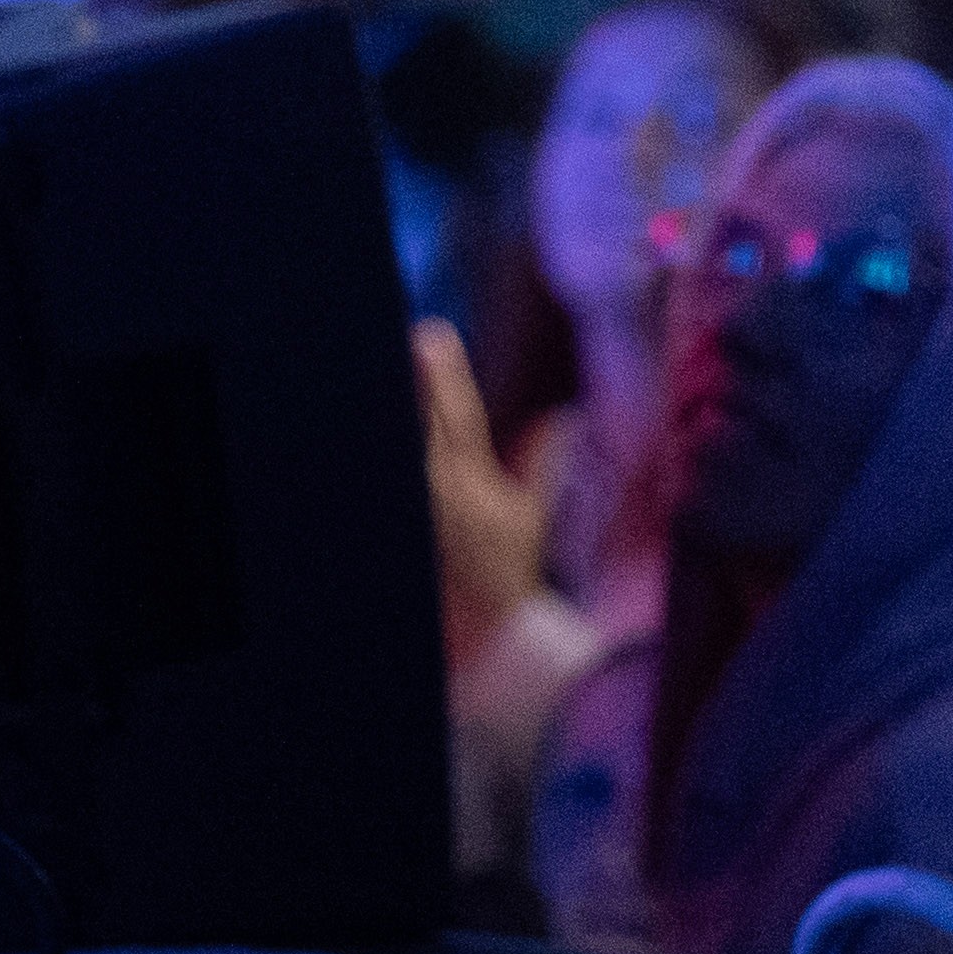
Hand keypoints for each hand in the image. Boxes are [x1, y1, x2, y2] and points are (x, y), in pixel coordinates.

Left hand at [413, 319, 549, 667]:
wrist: (488, 620)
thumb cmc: (514, 565)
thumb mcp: (533, 514)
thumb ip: (543, 462)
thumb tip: (563, 418)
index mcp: (470, 482)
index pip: (458, 415)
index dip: (446, 372)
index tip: (433, 333)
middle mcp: (435, 486)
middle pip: (417, 419)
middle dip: (414, 378)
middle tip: (408, 334)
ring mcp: (416, 500)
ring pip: (401, 438)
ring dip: (402, 402)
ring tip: (394, 360)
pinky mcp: (407, 513)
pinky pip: (398, 463)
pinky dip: (395, 435)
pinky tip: (389, 410)